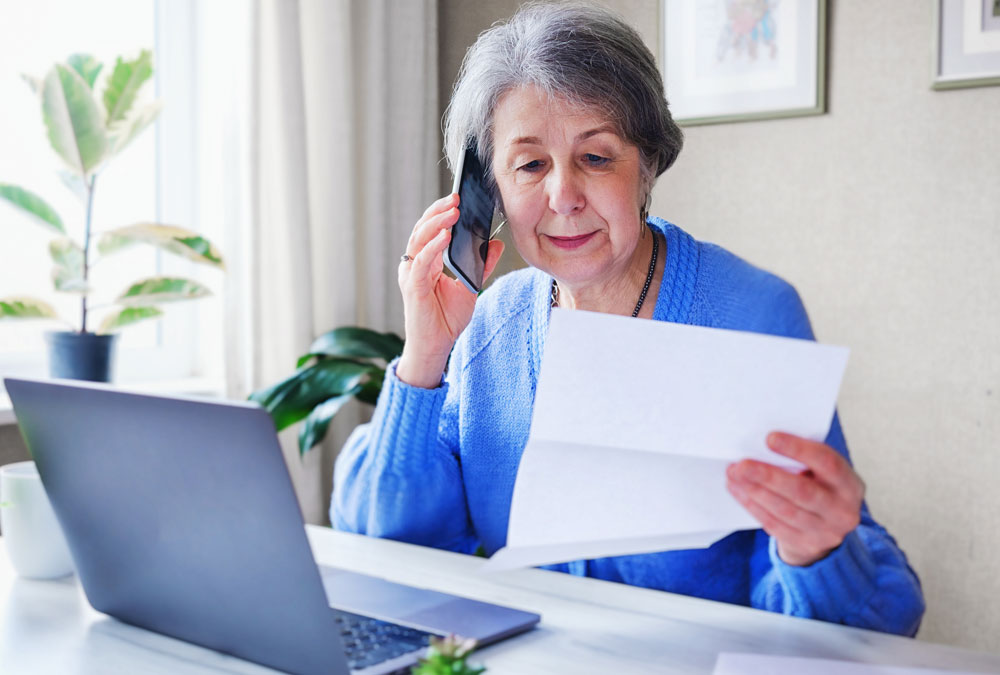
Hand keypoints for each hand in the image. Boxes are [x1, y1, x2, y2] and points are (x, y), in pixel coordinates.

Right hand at [396, 193, 503, 387]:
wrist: (436, 347)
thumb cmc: (447, 320)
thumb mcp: (471, 287)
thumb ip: (482, 265)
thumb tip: (496, 244)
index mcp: (427, 262)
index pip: (431, 230)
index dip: (442, 213)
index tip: (459, 198)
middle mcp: (415, 264)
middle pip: (423, 229)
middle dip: (439, 211)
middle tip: (456, 197)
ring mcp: (412, 274)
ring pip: (419, 239)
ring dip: (436, 223)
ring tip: (452, 210)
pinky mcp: (412, 286)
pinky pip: (421, 261)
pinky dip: (432, 247)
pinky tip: (445, 237)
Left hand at [726, 432, 864, 565]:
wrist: (828, 530)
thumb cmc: (820, 488)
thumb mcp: (823, 473)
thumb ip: (804, 460)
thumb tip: (763, 444)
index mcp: (850, 485)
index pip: (827, 463)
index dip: (798, 449)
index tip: (770, 439)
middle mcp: (842, 511)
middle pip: (802, 491)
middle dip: (768, 476)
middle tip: (741, 464)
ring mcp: (825, 532)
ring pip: (784, 510)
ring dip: (754, 490)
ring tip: (734, 474)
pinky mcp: (804, 544)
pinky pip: (773, 524)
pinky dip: (752, 505)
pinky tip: (738, 490)